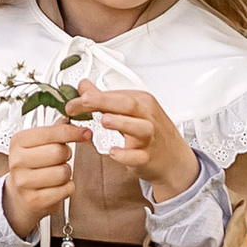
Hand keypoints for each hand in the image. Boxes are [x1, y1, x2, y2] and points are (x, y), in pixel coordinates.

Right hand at [0, 121, 77, 237]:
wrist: (19, 196)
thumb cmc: (31, 167)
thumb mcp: (36, 144)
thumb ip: (56, 131)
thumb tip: (79, 125)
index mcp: (18, 141)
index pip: (51, 132)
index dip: (72, 132)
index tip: (85, 133)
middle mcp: (18, 161)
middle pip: (58, 152)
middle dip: (66, 155)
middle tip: (60, 158)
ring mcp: (24, 182)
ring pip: (63, 172)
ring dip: (66, 173)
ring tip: (55, 173)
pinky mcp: (34, 200)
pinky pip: (65, 189)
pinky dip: (66, 188)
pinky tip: (55, 187)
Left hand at [69, 87, 200, 198]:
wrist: (174, 160)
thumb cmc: (151, 133)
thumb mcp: (129, 112)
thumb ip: (104, 99)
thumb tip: (83, 86)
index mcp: (142, 102)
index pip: (116, 94)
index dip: (93, 96)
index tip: (72, 101)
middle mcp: (147, 117)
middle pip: (129, 105)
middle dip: (104, 101)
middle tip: (82, 103)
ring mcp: (150, 138)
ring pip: (140, 128)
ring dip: (121, 123)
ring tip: (104, 121)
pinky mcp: (148, 158)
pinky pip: (139, 156)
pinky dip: (126, 155)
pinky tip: (113, 152)